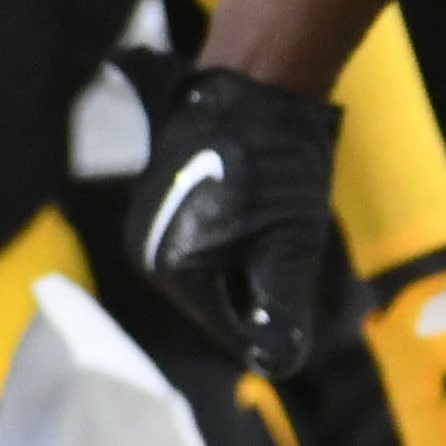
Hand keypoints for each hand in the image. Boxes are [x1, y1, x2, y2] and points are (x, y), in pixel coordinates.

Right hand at [128, 57, 349, 377]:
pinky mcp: (163, 198)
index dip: (274, 315)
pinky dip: (238, 237)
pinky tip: (261, 206)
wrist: (256, 81)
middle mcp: (147, 250)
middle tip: (290, 241)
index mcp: (171, 269)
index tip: (299, 277)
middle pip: (218, 301)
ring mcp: (151, 221)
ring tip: (277, 218)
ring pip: (213, 271)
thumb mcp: (291, 244)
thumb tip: (280, 365)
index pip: (230, 329)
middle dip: (261, 285)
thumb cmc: (276, 162)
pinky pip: (204, 240)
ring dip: (252, 260)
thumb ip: (282, 308)